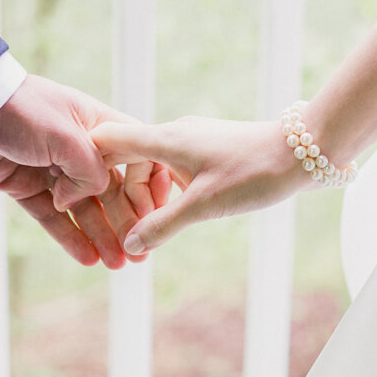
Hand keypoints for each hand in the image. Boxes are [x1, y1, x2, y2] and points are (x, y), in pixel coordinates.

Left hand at [0, 74, 169, 267]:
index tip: (156, 215)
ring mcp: (51, 168)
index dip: (148, 187)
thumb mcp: (66, 136)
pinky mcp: (23, 185)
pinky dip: (70, 237)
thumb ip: (91, 170)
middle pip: (111, 189)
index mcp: (95, 125)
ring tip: (117, 264)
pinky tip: (88, 258)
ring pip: (83, 208)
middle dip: (126, 221)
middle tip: (139, 255)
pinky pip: (52, 217)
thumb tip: (97, 196)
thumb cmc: (17, 110)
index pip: (135, 157)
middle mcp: (78, 147)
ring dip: (102, 235)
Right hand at [91, 115, 305, 254]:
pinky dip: (169, 194)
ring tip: (152, 236)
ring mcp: (194, 140)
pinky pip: (175, 170)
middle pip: (128, 162)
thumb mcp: (204, 205)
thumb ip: (162, 225)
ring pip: (153, 168)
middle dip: (122, 200)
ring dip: (148, 201)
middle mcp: (175, 133)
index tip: (70, 199)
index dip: (84, 170)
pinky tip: (178, 217)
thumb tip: (129, 244)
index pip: (106, 143)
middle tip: (125, 238)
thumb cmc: (255, 173)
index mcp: (165, 138)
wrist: (305, 152)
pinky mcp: (212, 149)